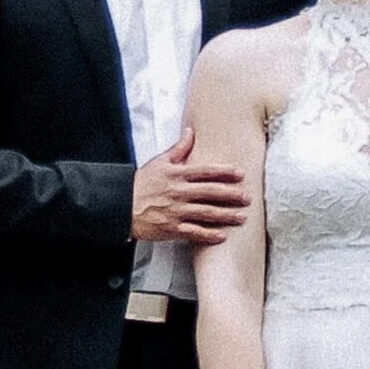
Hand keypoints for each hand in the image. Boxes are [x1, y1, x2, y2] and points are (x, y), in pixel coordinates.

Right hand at [131, 123, 252, 246]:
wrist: (121, 205)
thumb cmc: (141, 183)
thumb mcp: (159, 161)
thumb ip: (178, 149)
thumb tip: (191, 132)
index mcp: (177, 175)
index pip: (206, 172)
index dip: (225, 172)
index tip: (240, 174)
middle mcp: (179, 193)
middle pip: (211, 193)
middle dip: (232, 195)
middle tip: (248, 197)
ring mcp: (176, 211)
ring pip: (206, 213)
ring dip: (226, 215)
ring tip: (241, 217)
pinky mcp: (171, 228)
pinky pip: (194, 232)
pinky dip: (208, 235)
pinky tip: (222, 236)